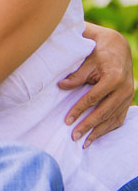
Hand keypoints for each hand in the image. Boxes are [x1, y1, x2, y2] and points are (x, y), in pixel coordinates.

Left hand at [59, 23, 134, 146]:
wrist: (119, 47)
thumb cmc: (99, 52)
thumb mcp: (87, 60)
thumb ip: (77, 75)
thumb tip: (61, 85)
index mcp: (114, 77)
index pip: (93, 98)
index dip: (79, 110)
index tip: (67, 121)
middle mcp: (124, 89)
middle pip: (104, 112)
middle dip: (88, 126)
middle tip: (74, 136)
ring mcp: (128, 96)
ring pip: (113, 118)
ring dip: (98, 132)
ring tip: (84, 143)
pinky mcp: (128, 100)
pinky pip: (119, 118)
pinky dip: (108, 128)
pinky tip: (97, 136)